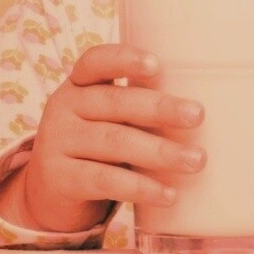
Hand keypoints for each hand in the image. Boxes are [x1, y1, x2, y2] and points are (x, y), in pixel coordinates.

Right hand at [0, 44, 205, 233]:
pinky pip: (104, 181)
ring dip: (159, 152)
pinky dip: (140, 188)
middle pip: (115, 103)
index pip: (95, 61)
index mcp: (81, 84)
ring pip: (113, 143)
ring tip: (196, 160)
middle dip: (160, 109)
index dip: (124, 59)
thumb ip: (140, 107)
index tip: (156, 66)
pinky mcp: (59, 179)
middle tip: (197, 116)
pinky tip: (168, 194)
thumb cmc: (98, 144)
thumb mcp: (110, 118)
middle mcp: (64, 107)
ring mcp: (57, 143)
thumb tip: (202, 112)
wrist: (50, 191)